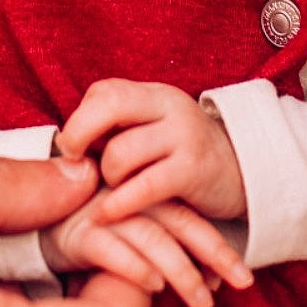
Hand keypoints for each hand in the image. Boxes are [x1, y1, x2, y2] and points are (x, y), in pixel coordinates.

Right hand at [39, 187, 252, 306]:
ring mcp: (103, 214)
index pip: (191, 220)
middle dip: (216, 255)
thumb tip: (210, 283)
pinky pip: (110, 249)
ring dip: (181, 270)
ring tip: (203, 301)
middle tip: (244, 284)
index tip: (242, 278)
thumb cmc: (85, 232)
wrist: (25, 220)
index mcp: (146, 198)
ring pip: (152, 238)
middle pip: (181, 225)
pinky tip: (153, 287)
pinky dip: (134, 266)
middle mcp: (129, 201)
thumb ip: (163, 253)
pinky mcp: (76, 232)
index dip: (219, 247)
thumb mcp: (128, 239)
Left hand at [57, 78, 247, 221]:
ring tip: (113, 189)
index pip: (104, 92)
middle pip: (108, 105)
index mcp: (154, 95)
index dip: (79, 120)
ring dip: (106, 177)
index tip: (73, 148)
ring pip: (120, 153)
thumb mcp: (153, 132)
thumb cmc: (181, 158)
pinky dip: (118, 203)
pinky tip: (105, 214)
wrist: (243, 175)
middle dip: (78, 135)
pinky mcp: (193, 171)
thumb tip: (64, 145)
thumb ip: (116, 129)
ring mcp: (184, 136)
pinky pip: (143, 186)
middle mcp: (170, 106)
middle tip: (72, 163)